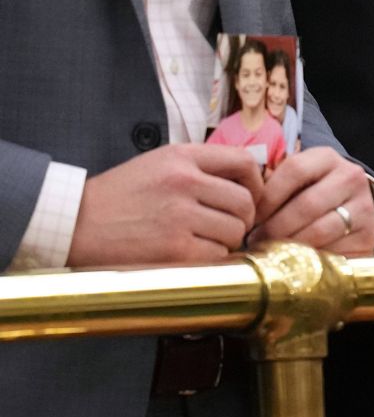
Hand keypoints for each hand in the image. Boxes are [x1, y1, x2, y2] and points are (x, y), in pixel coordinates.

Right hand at [67, 144, 262, 265]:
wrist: (75, 224)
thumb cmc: (119, 197)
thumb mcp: (157, 164)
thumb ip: (199, 168)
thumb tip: (246, 184)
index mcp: (182, 157)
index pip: (244, 161)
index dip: (256, 183)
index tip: (250, 197)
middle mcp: (184, 181)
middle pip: (246, 202)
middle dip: (243, 219)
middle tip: (226, 227)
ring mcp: (180, 215)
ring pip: (235, 230)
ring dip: (226, 241)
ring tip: (204, 240)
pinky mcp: (175, 248)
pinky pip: (218, 255)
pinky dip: (211, 259)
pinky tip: (192, 255)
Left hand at [251, 147, 373, 253]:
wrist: (353, 208)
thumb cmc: (312, 193)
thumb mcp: (297, 180)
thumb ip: (272, 185)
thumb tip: (239, 206)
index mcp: (328, 158)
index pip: (294, 170)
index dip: (268, 197)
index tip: (252, 217)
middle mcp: (351, 177)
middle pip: (307, 204)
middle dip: (276, 227)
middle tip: (257, 241)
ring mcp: (363, 207)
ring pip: (320, 230)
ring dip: (290, 245)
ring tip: (273, 252)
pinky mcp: (368, 235)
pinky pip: (334, 250)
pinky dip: (311, 259)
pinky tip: (297, 261)